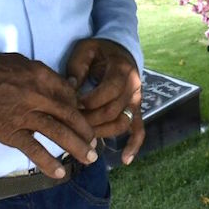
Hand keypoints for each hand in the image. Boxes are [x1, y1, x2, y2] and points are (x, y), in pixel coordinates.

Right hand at [0, 52, 97, 178]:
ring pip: (57, 132)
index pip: (69, 94)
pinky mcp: (11, 133)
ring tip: (89, 158)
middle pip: (69, 115)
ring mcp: (25, 116)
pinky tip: (61, 173)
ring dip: (76, 146)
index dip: (80, 108)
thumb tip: (67, 85)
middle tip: (95, 142)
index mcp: (42, 76)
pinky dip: (48, 162)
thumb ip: (47, 75)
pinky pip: (33, 150)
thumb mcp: (25, 63)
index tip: (85, 118)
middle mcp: (37, 96)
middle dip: (85, 130)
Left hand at [66, 38, 143, 164]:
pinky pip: (139, 129)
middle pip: (112, 112)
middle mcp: (133, 86)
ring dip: (102, 133)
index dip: (87, 103)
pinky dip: (134, 145)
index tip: (70, 105)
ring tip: (85, 138)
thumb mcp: (85, 49)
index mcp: (121, 70)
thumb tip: (69, 89)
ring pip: (122, 123)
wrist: (120, 48)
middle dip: (89, 121)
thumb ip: (77, 67)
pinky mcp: (136, 109)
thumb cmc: (99, 50)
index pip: (106, 93)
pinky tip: (125, 160)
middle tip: (71, 124)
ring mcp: (136, 99)